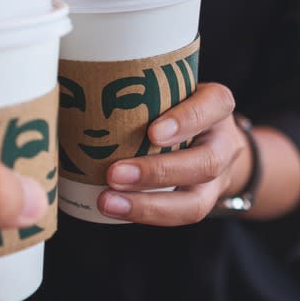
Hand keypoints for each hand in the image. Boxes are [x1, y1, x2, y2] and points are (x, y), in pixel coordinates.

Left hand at [98, 83, 251, 225]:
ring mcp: (216, 179)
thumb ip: (141, 87)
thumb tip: (77, 84)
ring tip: (106, 201)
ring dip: (148, 205)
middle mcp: (222, 143)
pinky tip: (112, 208)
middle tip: (113, 173)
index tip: (153, 132)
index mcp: (217, 105)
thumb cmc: (175, 104)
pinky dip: (143, 214)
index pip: (214, 105)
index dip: (186, 120)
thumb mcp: (169, 86)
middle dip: (157, 172)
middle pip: (205, 163)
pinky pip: (178, 216)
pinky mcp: (201, 202)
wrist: (209, 139)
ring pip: (195, 202)